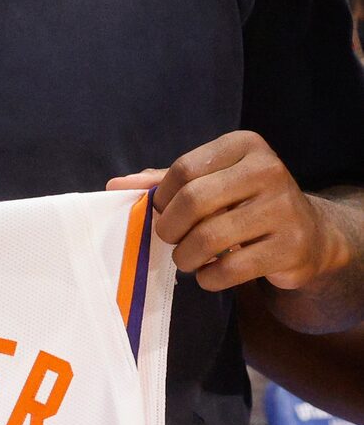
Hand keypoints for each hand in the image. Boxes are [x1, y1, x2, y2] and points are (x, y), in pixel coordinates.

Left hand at [107, 132, 347, 292]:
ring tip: (187, 259)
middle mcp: (269, 169)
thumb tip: (114, 186)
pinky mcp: (291, 246)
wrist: (309, 235)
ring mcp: (284, 208)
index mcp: (244, 146)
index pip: (184, 169)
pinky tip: (209, 274)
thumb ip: (164, 182)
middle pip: (194, 200)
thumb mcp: (209, 183)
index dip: (162, 198)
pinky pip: (231, 268)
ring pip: (209, 237)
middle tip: (169, 240)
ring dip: (186, 257)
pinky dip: (209, 278)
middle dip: (170, 228)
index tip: (161, 213)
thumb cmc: (244, 204)